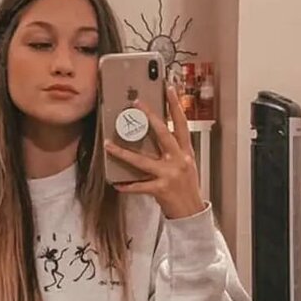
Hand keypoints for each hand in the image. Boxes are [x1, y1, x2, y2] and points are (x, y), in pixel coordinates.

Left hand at [104, 83, 205, 219]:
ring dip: (123, 153)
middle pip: (163, 134)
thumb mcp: (185, 165)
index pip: (181, 124)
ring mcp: (170, 174)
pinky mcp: (161, 189)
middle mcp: (179, 160)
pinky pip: (140, 185)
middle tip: (135, 104)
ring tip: (108, 145)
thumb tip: (155, 135)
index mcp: (185, 152)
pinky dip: (128, 186)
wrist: (192, 212)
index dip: (175, 105)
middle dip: (149, 117)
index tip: (168, 88)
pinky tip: (117, 184)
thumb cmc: (186, 187)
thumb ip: (173, 150)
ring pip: (142, 160)